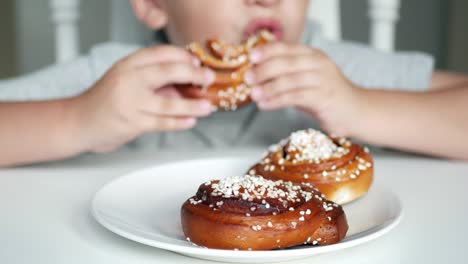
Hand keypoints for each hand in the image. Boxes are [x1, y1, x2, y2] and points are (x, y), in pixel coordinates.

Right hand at [68, 45, 215, 152]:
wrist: (78, 121)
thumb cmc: (106, 100)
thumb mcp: (125, 79)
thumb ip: (152, 78)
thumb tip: (187, 82)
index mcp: (128, 64)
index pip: (160, 52)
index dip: (183, 56)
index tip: (197, 61)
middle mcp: (128, 80)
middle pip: (167, 72)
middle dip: (193, 74)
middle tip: (208, 77)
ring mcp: (130, 102)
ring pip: (168, 103)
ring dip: (192, 105)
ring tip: (207, 107)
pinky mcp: (132, 123)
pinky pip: (162, 123)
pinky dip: (179, 122)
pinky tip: (190, 121)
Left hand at [246, 43, 363, 136]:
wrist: (357, 111)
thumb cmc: (326, 96)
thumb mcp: (306, 79)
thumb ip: (286, 75)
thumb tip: (256, 74)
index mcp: (313, 55)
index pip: (287, 48)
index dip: (268, 51)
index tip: (251, 57)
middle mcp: (319, 63)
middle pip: (286, 63)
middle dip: (263, 70)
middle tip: (247, 78)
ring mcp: (323, 80)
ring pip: (289, 80)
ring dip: (268, 88)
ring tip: (253, 94)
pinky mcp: (324, 97)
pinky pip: (295, 97)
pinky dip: (276, 101)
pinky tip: (264, 105)